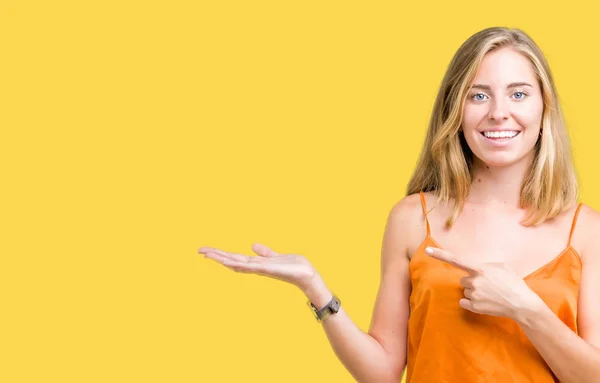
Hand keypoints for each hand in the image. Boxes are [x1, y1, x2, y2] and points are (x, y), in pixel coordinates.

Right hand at [198, 243, 317, 290]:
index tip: (206, 250)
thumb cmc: (294, 267)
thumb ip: (265, 252)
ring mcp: (261, 269)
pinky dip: (240, 264)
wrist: (308, 276)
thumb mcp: (276, 256)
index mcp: (256, 263)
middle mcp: (256, 267)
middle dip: (216, 256)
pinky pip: (251, 266)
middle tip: (199, 250)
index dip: (220, 254)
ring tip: (208, 254)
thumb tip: (253, 245)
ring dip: (222, 259)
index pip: (234, 258)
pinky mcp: (269, 269)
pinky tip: (230, 261)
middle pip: (231, 261)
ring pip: (237, 263)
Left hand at [425, 246, 544, 320]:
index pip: (456, 259)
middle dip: (472, 282)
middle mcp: (474, 281)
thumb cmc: (514, 282)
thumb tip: (478, 266)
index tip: (427, 250)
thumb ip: (486, 264)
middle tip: (488, 285)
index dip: (440, 255)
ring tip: (490, 294)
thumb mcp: (502, 266)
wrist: (522, 304)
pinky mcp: (474, 306)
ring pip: (465, 291)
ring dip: (474, 292)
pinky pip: (464, 302)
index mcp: (480, 268)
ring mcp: (473, 294)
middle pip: (462, 280)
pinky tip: (484, 302)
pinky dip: (471, 303)